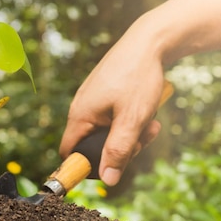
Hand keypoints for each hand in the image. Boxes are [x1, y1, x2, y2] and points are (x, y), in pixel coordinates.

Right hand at [59, 22, 165, 185]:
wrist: (150, 41)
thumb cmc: (138, 78)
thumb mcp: (131, 119)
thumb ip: (118, 150)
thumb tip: (108, 179)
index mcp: (80, 115)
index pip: (69, 151)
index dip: (83, 166)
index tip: (109, 169)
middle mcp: (82, 107)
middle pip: (93, 143)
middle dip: (120, 147)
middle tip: (143, 139)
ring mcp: (94, 98)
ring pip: (108, 130)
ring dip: (130, 133)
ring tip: (151, 122)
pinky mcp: (106, 92)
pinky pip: (114, 116)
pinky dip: (131, 118)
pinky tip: (147, 109)